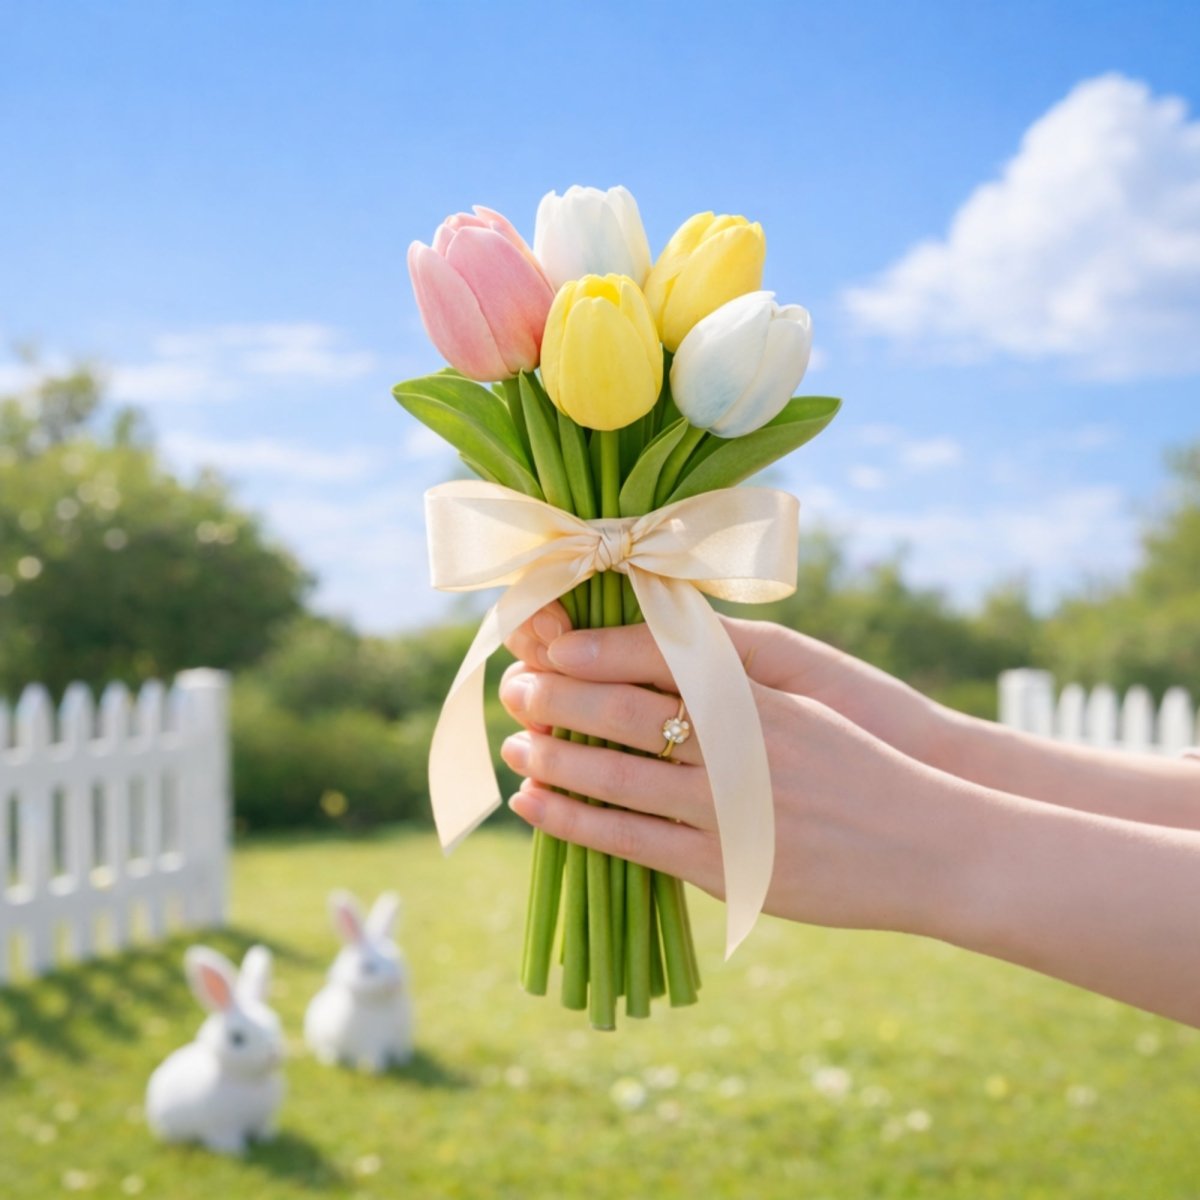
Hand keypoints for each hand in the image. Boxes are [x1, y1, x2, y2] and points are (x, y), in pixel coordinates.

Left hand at [498, 613, 962, 937]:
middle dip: (557, 696)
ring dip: (553, 759)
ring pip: (615, 776)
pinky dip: (575, 822)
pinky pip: (631, 842)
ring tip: (513, 748)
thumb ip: (733, 680)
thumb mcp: (806, 702)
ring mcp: (728, 807)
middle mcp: (738, 744)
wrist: (929, 843)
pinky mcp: (724, 865)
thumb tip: (662, 652)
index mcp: (758, 695)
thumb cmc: (863, 765)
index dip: (594, 648)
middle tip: (512, 691)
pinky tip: (536, 808)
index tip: (547, 645)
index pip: (658, 655)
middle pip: (623, 710)